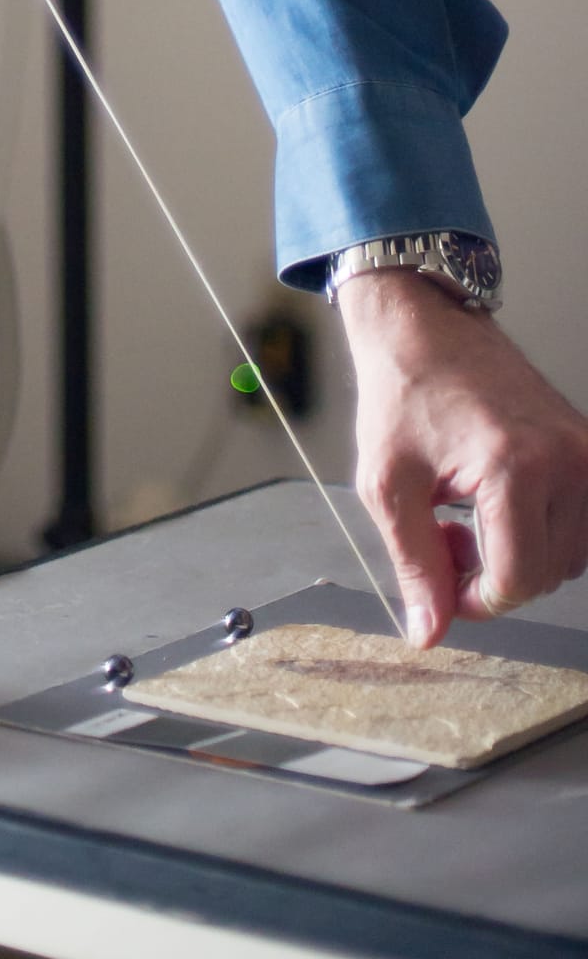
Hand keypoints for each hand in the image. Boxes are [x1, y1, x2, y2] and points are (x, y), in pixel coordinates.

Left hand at [339, 268, 587, 644]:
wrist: (424, 326)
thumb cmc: (403, 390)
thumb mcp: (389, 483)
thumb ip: (414, 564)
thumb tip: (430, 632)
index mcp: (515, 466)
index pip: (518, 579)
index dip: (474, 599)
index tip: (442, 586)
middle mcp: (566, 459)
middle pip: (545, 574)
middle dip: (490, 575)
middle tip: (444, 537)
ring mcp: (584, 452)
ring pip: (567, 557)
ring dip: (518, 556)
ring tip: (465, 518)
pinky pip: (578, 526)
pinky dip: (541, 532)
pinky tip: (497, 507)